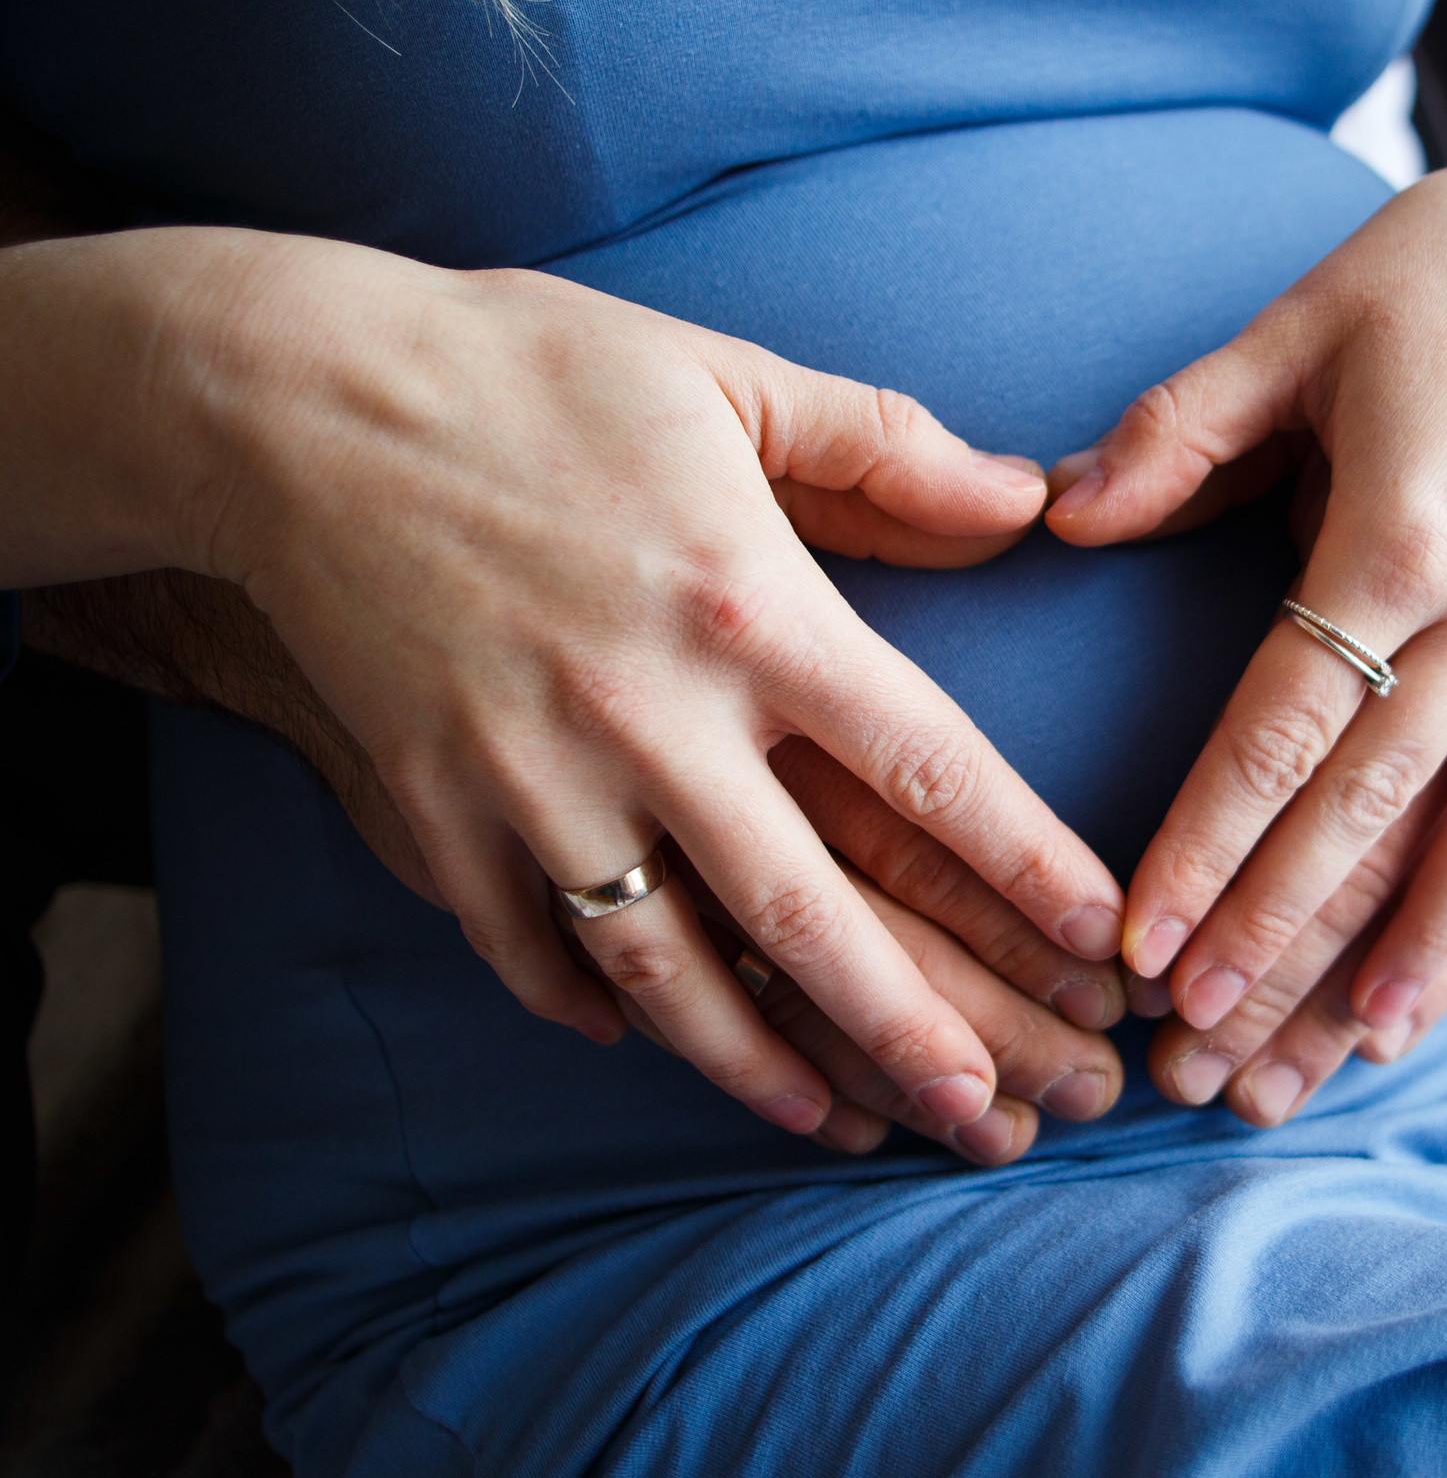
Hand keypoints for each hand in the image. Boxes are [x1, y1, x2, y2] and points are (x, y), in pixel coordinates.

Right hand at [14, 226, 1129, 1145]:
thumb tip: (1027, 500)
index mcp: (753, 609)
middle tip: (1010, 1114)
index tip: (1100, 941)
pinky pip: (531, 952)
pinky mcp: (435, 812)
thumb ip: (886, 447)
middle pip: (816, 912)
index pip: (927, 769)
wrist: (292, 402)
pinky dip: (598, 1011)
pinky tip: (660, 1049)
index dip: (1025, 865)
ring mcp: (537, 781)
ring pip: (674, 968)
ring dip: (769, 1063)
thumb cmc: (526, 373)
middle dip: (923, 1027)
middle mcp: (655, 718)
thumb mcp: (724, 377)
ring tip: (852, 1126)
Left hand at [1048, 27, 1446, 1041]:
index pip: (1283, 732)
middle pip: (1375, 810)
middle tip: (1200, 1048)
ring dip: (1409, 956)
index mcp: (1404, 530)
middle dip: (1281, 940)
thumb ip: (1181, 429)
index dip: (1207, 850)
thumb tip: (1061, 513)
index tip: (1141, 949)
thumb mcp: (1303, 318)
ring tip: (1336, 1057)